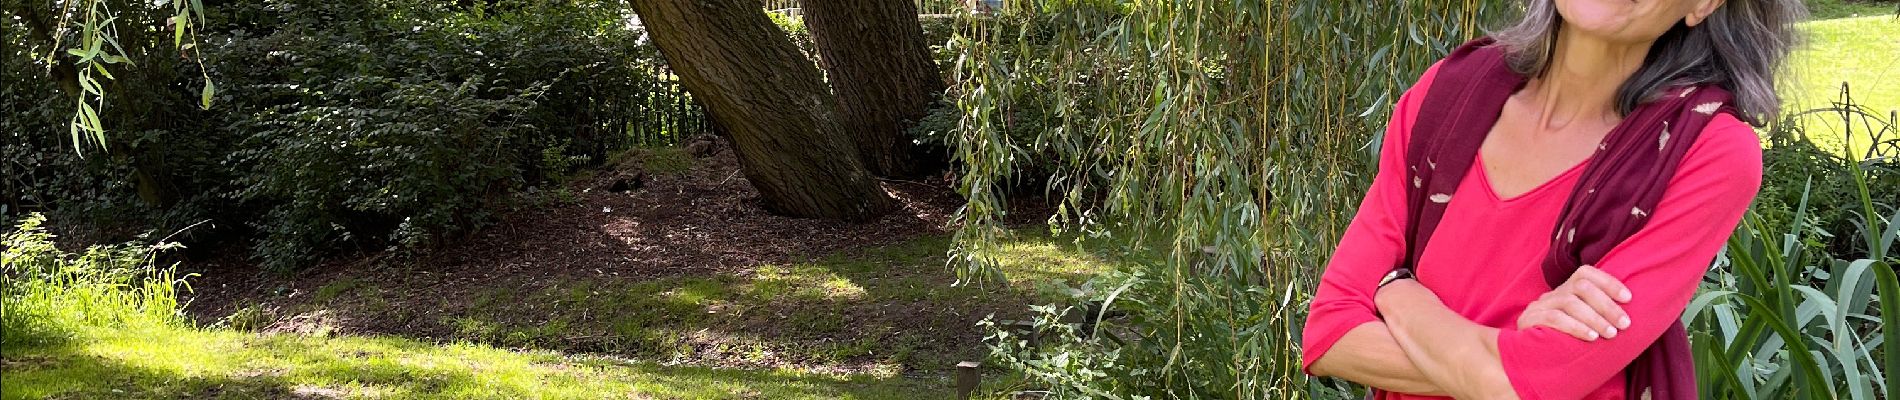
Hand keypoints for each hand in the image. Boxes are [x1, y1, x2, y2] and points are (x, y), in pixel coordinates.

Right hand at [1516, 265, 1631, 340]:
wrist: (1530, 364)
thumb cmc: (1566, 346)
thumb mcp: (1584, 326)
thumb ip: (1600, 316)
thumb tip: (1630, 316)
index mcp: (1566, 291)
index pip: (1585, 273)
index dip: (1608, 282)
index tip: (1628, 298)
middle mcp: (1552, 295)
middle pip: (1581, 287)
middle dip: (1606, 305)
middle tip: (1625, 324)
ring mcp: (1538, 306)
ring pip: (1569, 302)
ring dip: (1595, 318)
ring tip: (1611, 334)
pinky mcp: (1529, 320)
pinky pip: (1554, 318)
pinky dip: (1576, 327)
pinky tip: (1591, 337)